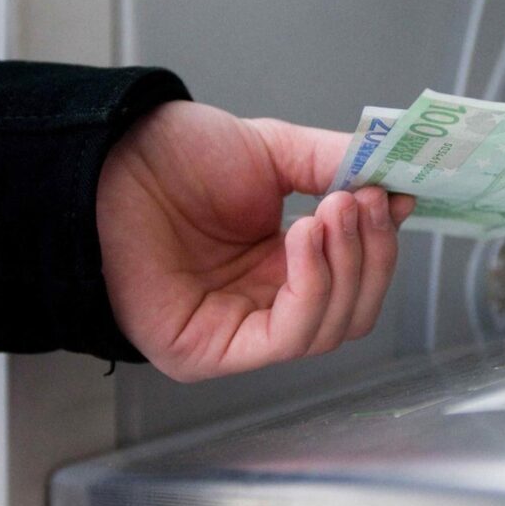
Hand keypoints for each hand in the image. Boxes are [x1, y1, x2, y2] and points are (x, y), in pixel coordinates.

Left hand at [96, 101, 414, 381]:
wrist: (107, 159)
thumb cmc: (173, 156)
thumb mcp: (275, 152)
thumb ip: (336, 167)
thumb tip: (397, 188)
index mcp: (282, 267)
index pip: (356, 280)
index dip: (381, 245)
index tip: (395, 198)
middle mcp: (264, 306)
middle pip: (354, 312)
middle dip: (370, 255)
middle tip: (362, 201)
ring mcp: (240, 334)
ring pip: (331, 329)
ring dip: (344, 266)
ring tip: (331, 210)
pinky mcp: (213, 353)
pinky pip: (289, 338)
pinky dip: (312, 286)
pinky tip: (303, 238)